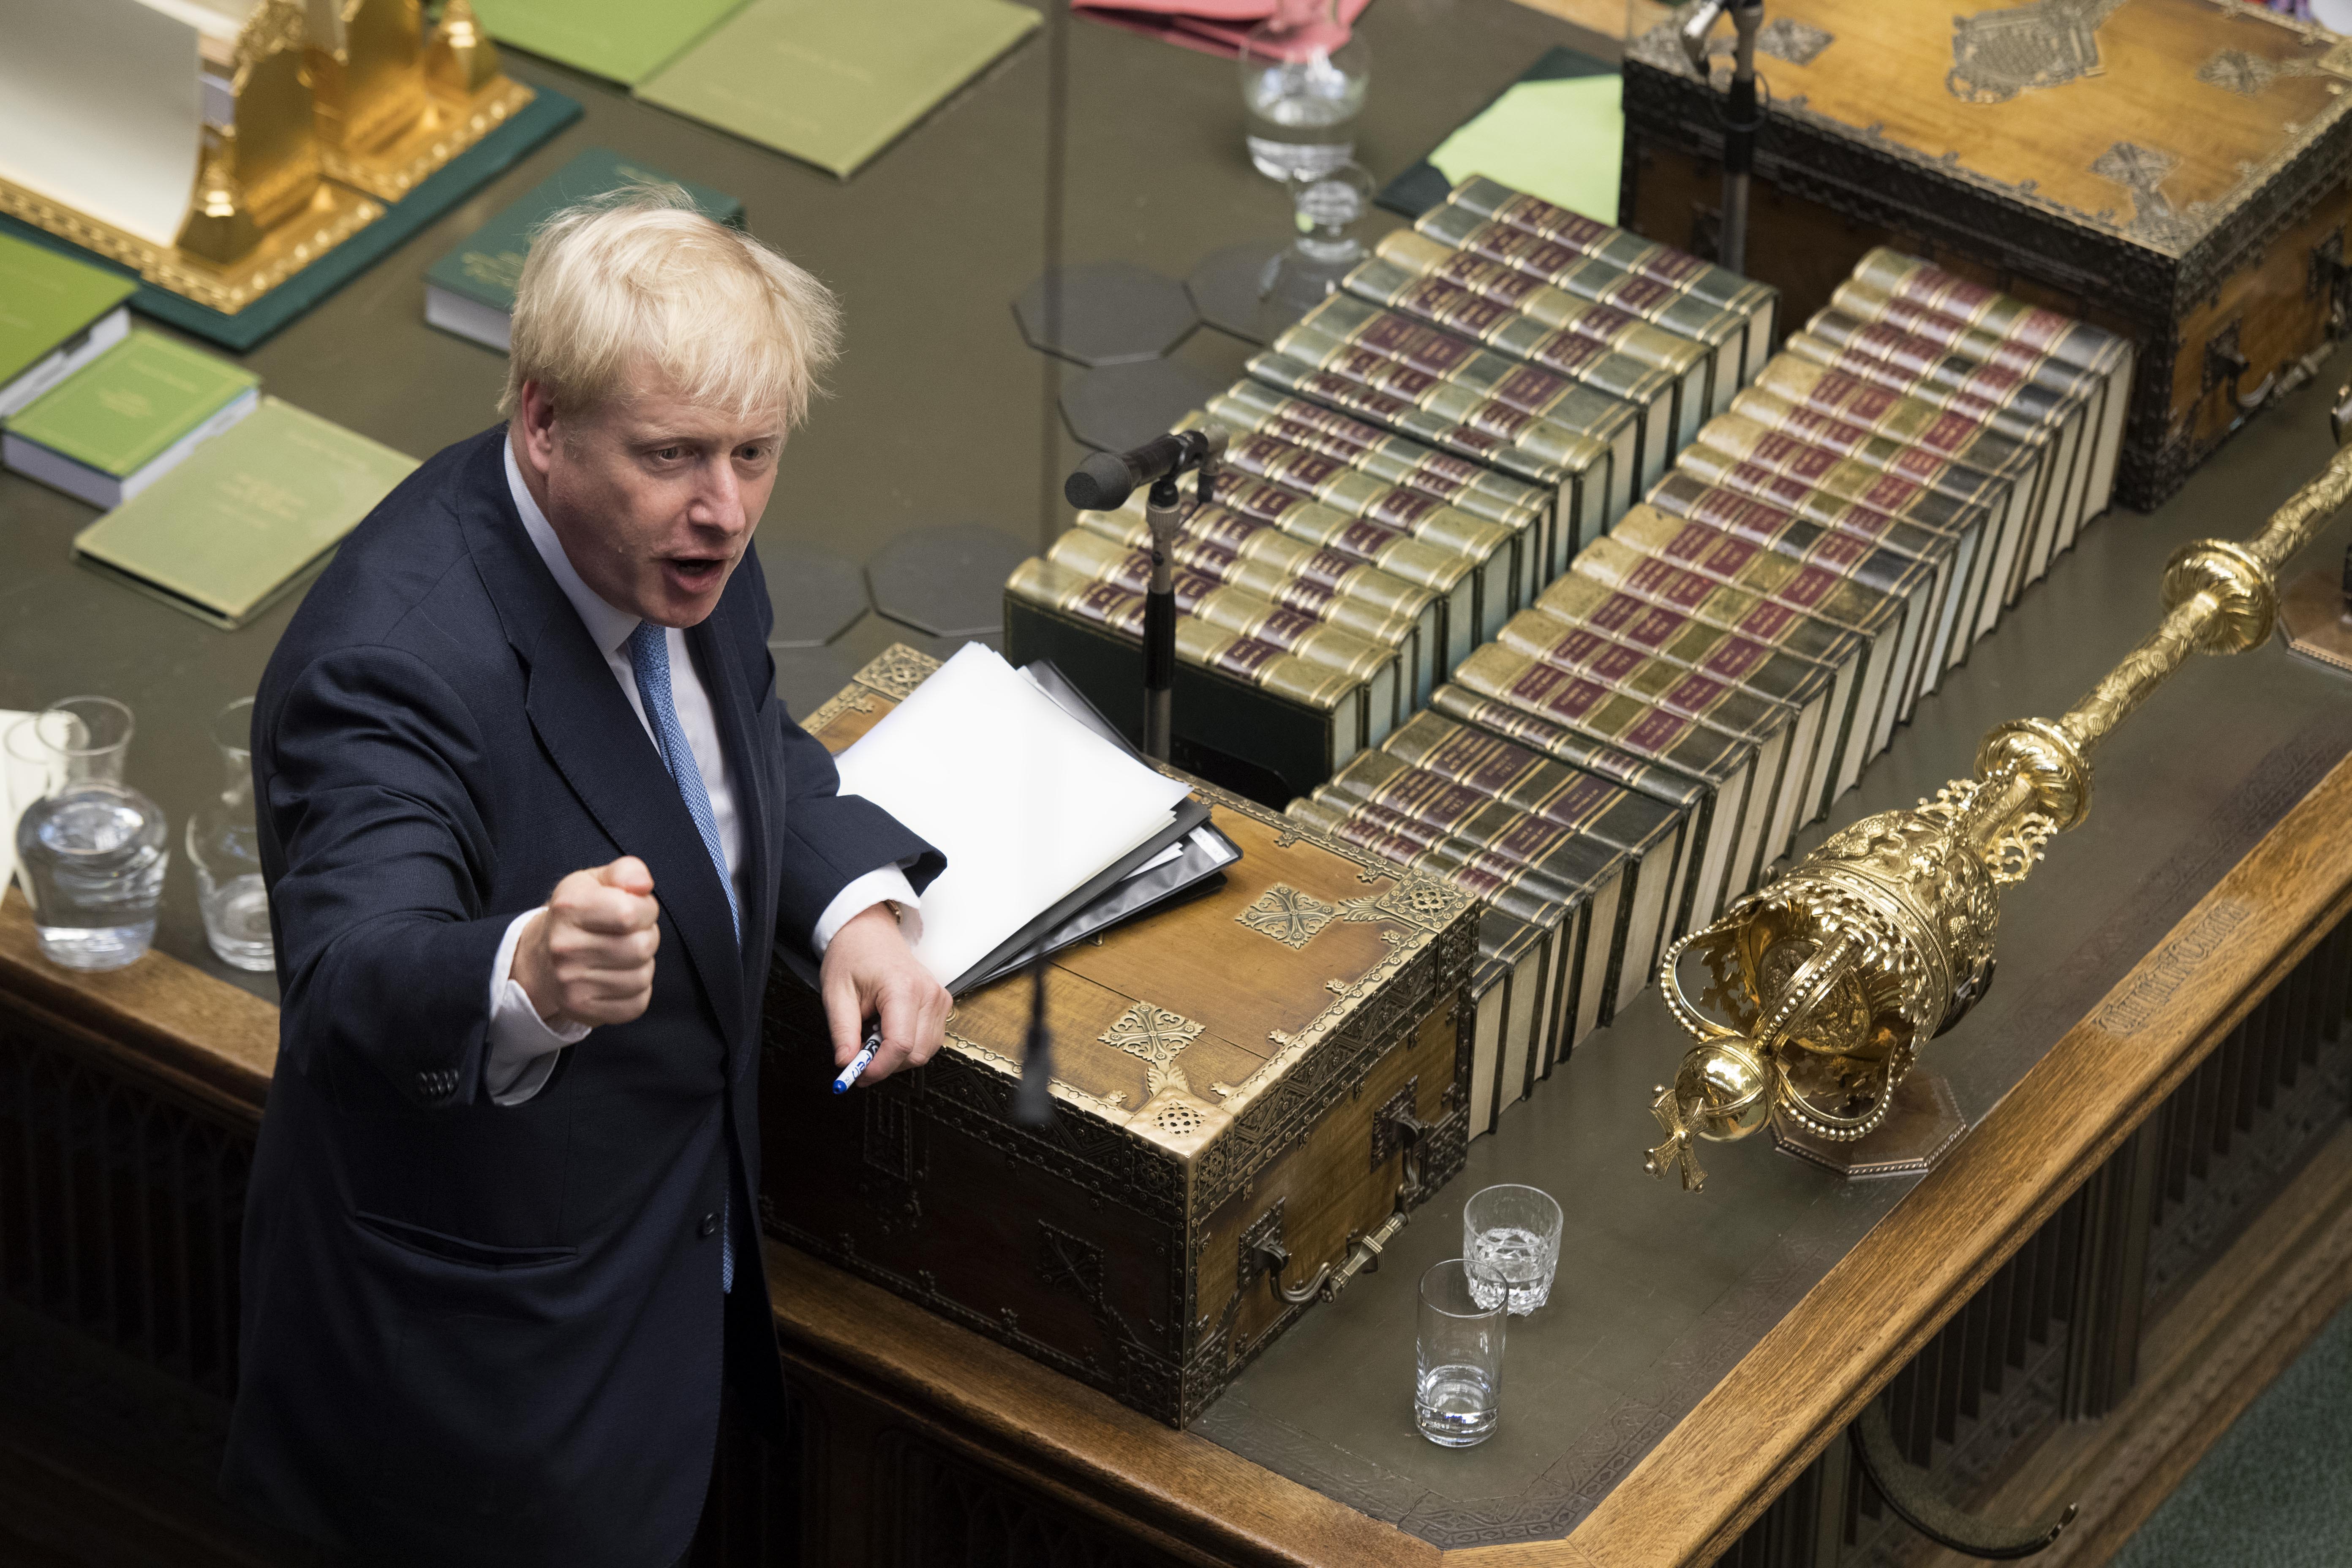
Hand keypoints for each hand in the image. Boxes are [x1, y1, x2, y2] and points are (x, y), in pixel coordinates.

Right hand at [513, 857, 661, 1027]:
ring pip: (642, 977)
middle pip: (641, 947)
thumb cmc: (579, 915)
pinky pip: (636, 1004)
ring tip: (623, 955)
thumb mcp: (596, 881)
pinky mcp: (581, 1010)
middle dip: (647, 937)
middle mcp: (564, 947)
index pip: (630, 913)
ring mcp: (570, 983)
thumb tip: (643, 885)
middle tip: (631, 935)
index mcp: (569, 907)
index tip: (637, 910)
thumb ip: (627, 871)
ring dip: (643, 965)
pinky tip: (618, 977)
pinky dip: (637, 991)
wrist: (543, 958)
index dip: (646, 910)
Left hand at [820, 903, 949, 1084]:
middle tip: (860, 1056)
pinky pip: (929, 1040)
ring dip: (897, 1055)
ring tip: (874, 1033)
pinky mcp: (941, 1003)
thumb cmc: (853, 956)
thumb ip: (843, 1032)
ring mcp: (939, 998)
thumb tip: (847, 1064)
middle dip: (886, 1064)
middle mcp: (929, 993)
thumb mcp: (836, 994)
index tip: (857, 1075)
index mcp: (903, 988)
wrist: (869, 933)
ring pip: (925, 1052)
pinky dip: (908, 1045)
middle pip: (915, 1054)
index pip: (900, 1045)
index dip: (878, 1068)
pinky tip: (888, 1029)